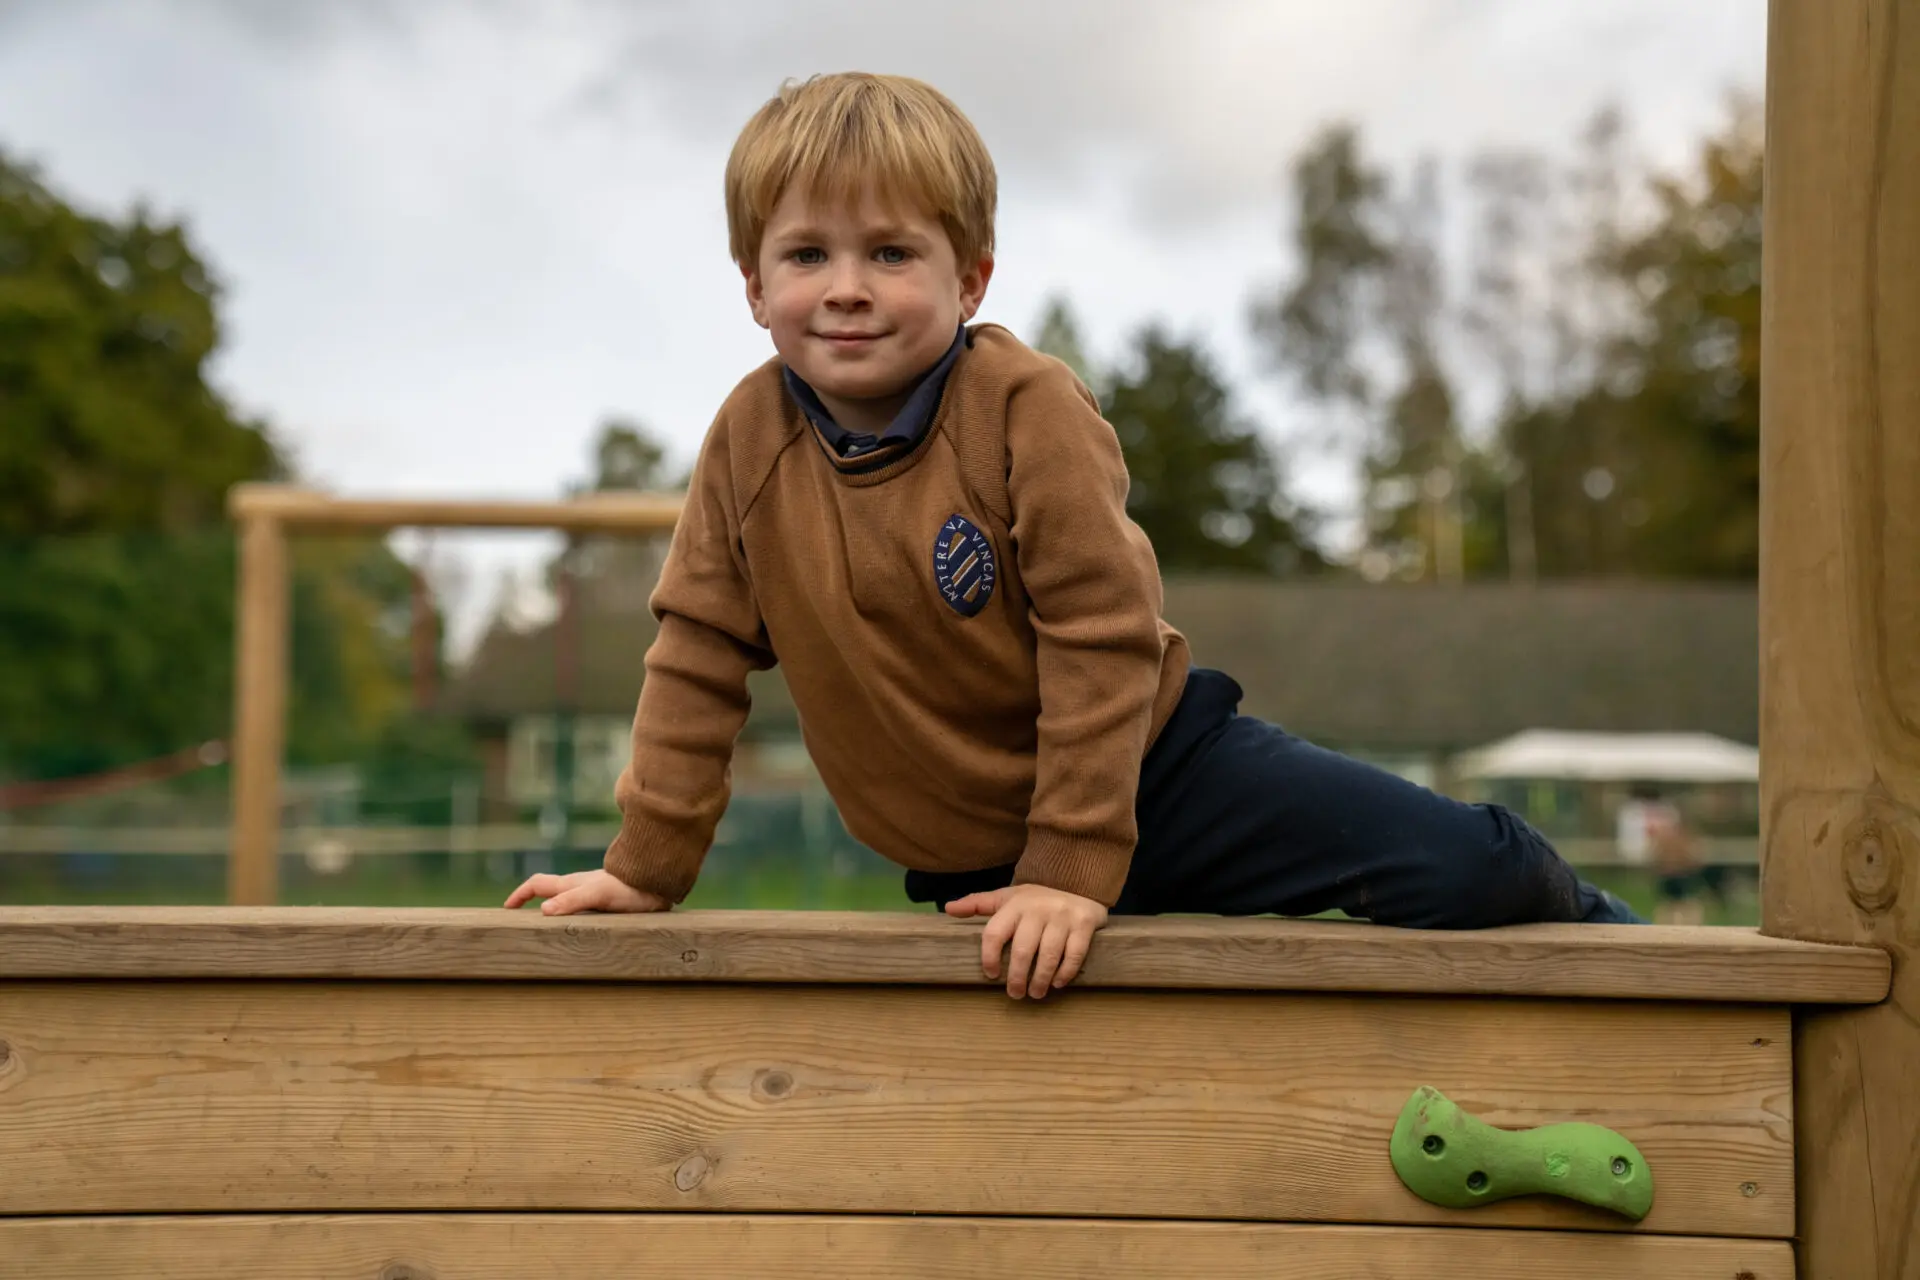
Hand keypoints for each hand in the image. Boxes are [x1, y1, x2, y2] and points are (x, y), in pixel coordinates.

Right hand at [504, 868, 669, 915]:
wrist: (660, 881)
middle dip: (532, 902)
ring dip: (553, 911)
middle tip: (521, 921)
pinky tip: (579, 931)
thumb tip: (543, 911)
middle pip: (549, 890)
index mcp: (572, 883)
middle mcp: (580, 886)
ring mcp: (594, 892)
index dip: (519, 895)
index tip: (506, 909)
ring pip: (566, 899)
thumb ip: (573, 902)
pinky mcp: (609, 900)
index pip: (538, 884)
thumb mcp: (599, 895)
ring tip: (546, 932)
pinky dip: (572, 917)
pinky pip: (583, 907)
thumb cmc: (630, 888)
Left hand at [945, 883, 1107, 998]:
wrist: (1077, 882)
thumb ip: (978, 904)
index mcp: (1015, 904)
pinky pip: (1074, 954)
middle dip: (1016, 977)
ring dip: (1040, 980)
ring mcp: (1062, 917)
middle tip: (1015, 994)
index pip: (994, 932)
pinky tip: (1057, 983)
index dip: (988, 957)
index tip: (991, 975)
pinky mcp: (1084, 924)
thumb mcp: (1006, 897)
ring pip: (1048, 954)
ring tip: (1035, 993)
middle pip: (1022, 949)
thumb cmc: (1036, 899)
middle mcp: (1038, 909)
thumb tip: (948, 908)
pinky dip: (1065, 972)